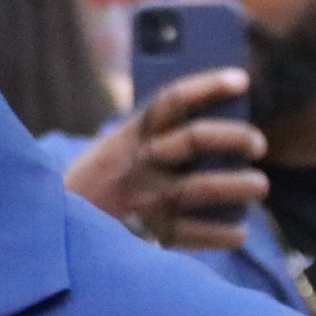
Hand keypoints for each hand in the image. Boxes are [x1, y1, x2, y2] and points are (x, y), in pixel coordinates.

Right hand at [62, 68, 266, 250]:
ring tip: (259, 185)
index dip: (209, 87)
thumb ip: (154, 137)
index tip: (241, 80)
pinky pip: (197, 233)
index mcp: (130, 136)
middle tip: (257, 143)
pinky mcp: (151, 234)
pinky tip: (239, 231)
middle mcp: (140, 164)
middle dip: (235, 137)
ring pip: (202, 187)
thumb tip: (218, 124)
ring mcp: (146, 199)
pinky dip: (225, 232)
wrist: (57, 228)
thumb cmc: (100, 183)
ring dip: (239, 185)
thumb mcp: (115, 149)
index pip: (172, 101)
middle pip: (195, 140)